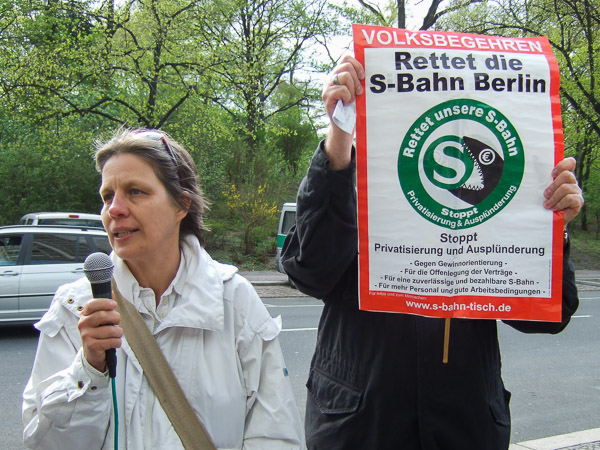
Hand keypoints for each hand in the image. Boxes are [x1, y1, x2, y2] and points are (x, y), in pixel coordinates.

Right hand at [78, 298, 122, 372]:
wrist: (92, 352)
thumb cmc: (98, 332)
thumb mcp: (100, 318)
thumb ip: (105, 306)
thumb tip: (111, 292)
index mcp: (85, 314)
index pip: (92, 304)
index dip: (105, 303)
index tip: (114, 305)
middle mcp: (83, 323)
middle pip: (103, 315)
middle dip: (116, 318)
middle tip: (117, 322)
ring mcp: (86, 334)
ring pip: (110, 330)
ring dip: (118, 332)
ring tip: (117, 334)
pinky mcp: (91, 345)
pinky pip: (111, 341)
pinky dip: (117, 342)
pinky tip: (114, 342)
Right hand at [323, 54, 364, 169]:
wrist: (345, 127)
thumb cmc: (354, 109)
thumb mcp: (358, 91)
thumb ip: (360, 79)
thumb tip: (374, 66)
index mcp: (339, 74)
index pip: (346, 57)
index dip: (357, 64)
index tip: (363, 76)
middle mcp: (331, 78)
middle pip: (346, 65)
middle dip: (356, 79)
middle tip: (359, 92)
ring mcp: (327, 87)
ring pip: (344, 76)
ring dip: (353, 88)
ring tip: (353, 98)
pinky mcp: (326, 96)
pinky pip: (341, 89)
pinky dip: (347, 96)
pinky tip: (347, 103)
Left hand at [543, 157, 583, 224]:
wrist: (545, 219)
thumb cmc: (539, 203)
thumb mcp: (538, 190)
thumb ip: (539, 180)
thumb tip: (528, 171)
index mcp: (563, 176)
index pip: (570, 163)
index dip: (562, 165)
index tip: (552, 174)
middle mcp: (571, 182)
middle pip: (567, 175)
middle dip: (553, 185)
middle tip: (545, 195)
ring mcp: (576, 192)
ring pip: (566, 187)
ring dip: (554, 197)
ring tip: (547, 205)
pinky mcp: (578, 202)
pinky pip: (570, 198)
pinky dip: (559, 204)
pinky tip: (554, 208)